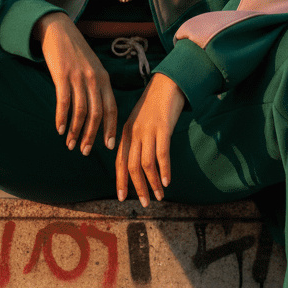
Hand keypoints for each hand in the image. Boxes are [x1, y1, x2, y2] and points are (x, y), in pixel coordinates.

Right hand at [35, 12, 117, 154]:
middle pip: (97, 114)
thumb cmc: (75, 51)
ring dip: (76, 131)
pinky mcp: (62, 75)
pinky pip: (64, 102)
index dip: (111, 128)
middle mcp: (94, 78)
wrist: (58, 29)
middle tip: (86, 151)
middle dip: (92, 136)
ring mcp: (78, 77)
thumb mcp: (92, 67)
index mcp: (104, 78)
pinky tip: (60, 129)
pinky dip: (62, 118)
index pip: (111, 108)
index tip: (110, 146)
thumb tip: (98, 111)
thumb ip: (96, 86)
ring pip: (81, 111)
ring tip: (71, 144)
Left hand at [115, 72, 186, 206]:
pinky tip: (167, 181)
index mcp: (126, 132)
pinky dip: (164, 170)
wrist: (168, 83)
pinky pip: (161, 153)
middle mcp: (134, 133)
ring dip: (152, 183)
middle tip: (144, 203)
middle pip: (131, 166)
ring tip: (159, 197)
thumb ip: (136, 139)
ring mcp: (148, 131)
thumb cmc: (155, 104)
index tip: (122, 198)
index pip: (119, 161)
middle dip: (137, 187)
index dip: (120, 181)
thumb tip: (136, 160)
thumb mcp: (140, 121)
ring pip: (146, 163)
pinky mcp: (163, 128)